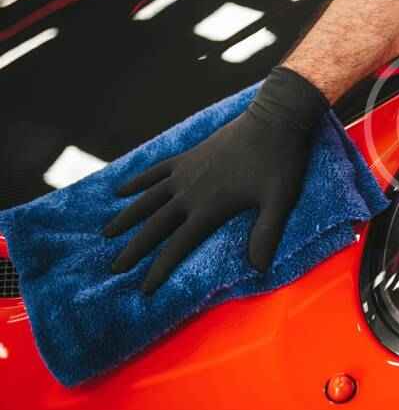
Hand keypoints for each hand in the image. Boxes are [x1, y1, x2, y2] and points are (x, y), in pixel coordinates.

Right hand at [104, 68, 328, 293]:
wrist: (274, 119)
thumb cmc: (280, 162)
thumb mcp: (279, 201)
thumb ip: (266, 233)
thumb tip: (258, 269)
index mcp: (210, 208)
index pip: (177, 246)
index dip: (159, 269)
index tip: (144, 290)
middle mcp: (190, 192)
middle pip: (154, 226)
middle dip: (134, 249)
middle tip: (114, 268)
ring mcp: (186, 171)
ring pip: (148, 199)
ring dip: (127, 217)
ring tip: (107, 234)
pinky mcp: (189, 156)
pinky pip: (156, 171)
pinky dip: (137, 181)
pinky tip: (120, 190)